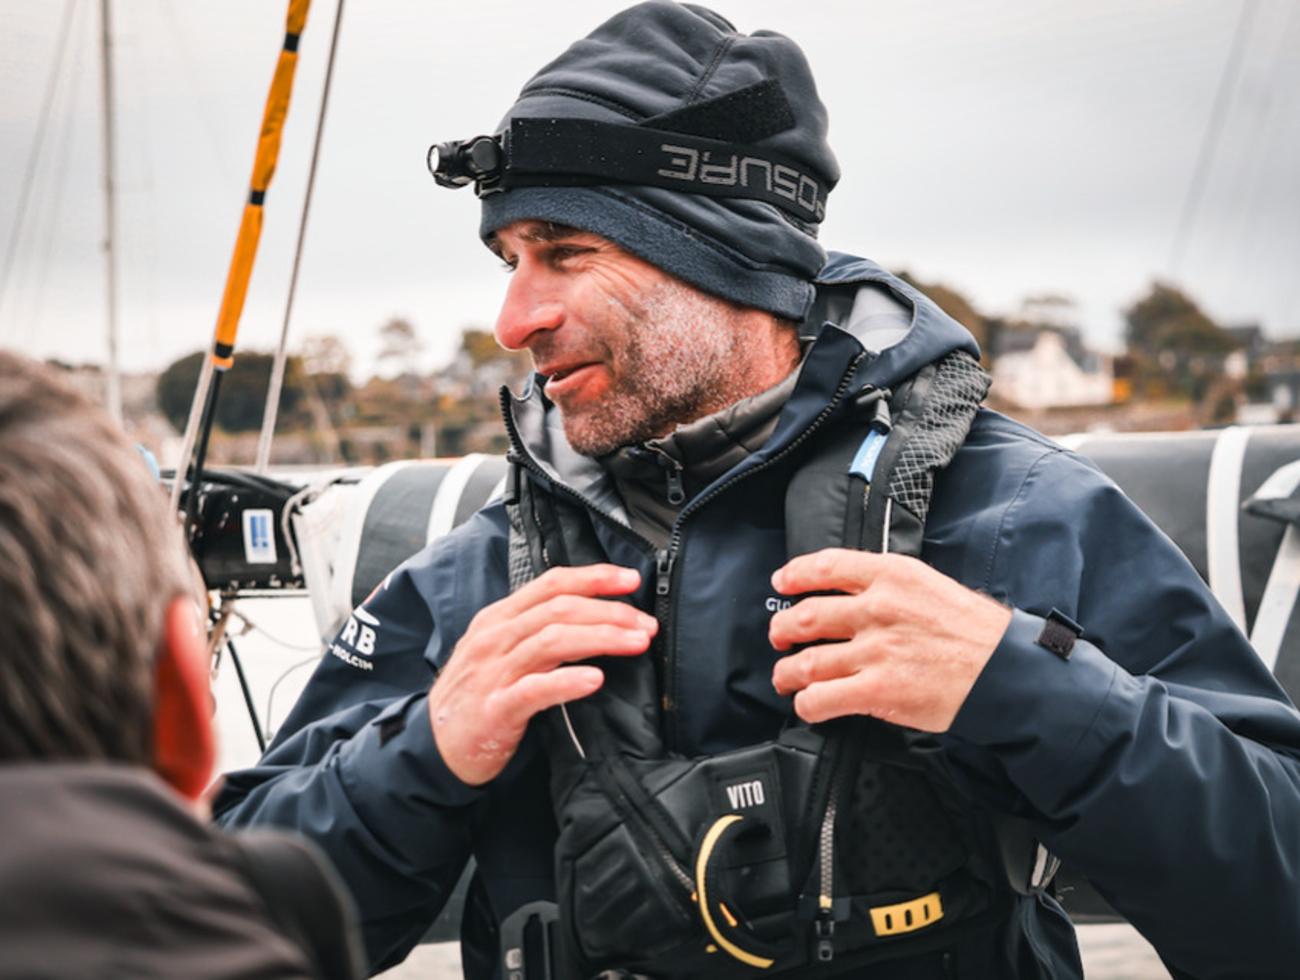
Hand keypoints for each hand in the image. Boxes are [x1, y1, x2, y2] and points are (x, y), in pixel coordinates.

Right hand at [429, 564, 656, 784]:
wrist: (434, 746)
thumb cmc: (477, 695)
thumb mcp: (499, 651)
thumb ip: (536, 631)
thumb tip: (591, 616)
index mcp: (498, 618)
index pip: (551, 584)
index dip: (594, 577)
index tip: (631, 580)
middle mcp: (494, 638)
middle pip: (558, 609)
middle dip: (609, 611)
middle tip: (646, 623)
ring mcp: (493, 672)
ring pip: (552, 641)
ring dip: (601, 637)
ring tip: (636, 643)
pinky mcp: (495, 708)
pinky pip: (535, 689)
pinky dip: (568, 682)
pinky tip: (595, 680)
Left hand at [768, 549, 1010, 731]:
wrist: (1006, 671)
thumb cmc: (977, 633)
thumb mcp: (933, 587)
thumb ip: (892, 587)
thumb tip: (856, 595)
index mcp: (892, 576)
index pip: (827, 565)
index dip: (795, 574)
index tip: (781, 582)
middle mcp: (878, 609)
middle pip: (806, 615)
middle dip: (783, 629)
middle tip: (780, 638)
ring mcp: (875, 650)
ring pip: (806, 661)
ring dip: (787, 672)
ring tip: (785, 677)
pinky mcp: (877, 690)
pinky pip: (822, 698)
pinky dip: (807, 704)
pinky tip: (809, 705)